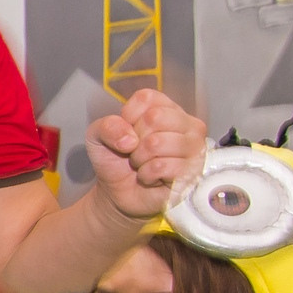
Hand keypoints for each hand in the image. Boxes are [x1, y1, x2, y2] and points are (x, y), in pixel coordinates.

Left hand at [86, 88, 207, 219]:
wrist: (118, 193)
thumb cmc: (115, 161)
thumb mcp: (97, 136)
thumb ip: (107, 126)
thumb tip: (129, 138)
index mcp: (166, 108)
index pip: (147, 98)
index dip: (128, 117)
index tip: (127, 132)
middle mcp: (186, 125)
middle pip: (155, 118)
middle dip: (134, 141)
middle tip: (135, 152)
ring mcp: (194, 148)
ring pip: (157, 143)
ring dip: (139, 159)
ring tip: (143, 164)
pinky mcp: (193, 172)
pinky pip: (162, 167)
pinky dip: (147, 175)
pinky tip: (150, 178)